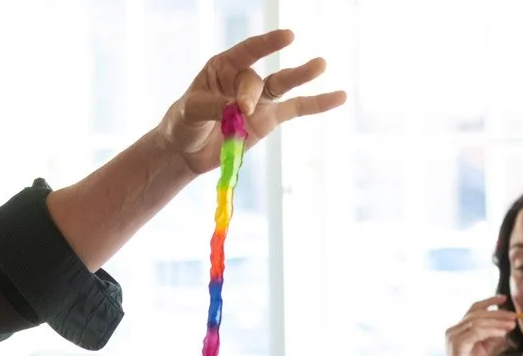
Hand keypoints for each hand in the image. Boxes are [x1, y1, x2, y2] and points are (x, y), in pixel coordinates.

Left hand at [158, 29, 345, 174]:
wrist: (187, 151)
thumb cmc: (184, 123)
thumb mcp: (190, 111)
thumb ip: (215, 106)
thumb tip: (241, 110)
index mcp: (223, 67)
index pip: (248, 51)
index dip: (268, 44)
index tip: (288, 37)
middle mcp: (244, 79)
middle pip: (258, 80)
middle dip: (250, 96)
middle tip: (241, 111)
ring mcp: (260, 99)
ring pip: (284, 85)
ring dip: (302, 76)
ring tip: (321, 64)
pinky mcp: (269, 120)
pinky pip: (296, 110)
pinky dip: (317, 104)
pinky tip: (339, 97)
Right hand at [436, 296, 519, 355]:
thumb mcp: (486, 351)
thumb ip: (492, 338)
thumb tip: (505, 327)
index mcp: (459, 329)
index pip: (474, 309)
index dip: (489, 301)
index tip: (504, 299)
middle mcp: (454, 330)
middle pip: (478, 313)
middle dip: (498, 313)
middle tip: (514, 315)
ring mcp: (453, 336)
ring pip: (478, 321)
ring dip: (498, 321)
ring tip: (512, 324)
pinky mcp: (457, 344)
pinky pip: (477, 332)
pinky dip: (492, 331)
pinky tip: (502, 332)